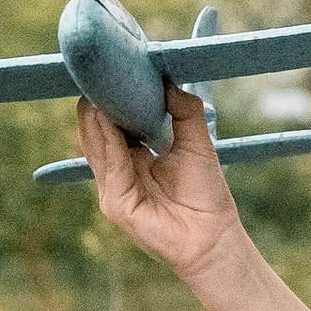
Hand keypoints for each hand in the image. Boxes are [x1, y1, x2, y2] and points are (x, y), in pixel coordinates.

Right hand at [77, 85, 244, 289]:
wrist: (214, 237)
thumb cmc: (207, 194)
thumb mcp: (197, 143)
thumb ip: (184, 111)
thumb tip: (168, 80)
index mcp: (135, 157)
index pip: (112, 125)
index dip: (111, 101)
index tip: (111, 73)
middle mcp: (120, 172)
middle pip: (98, 134)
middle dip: (98, 105)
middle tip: (97, 73)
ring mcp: (115, 189)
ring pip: (98, 147)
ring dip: (96, 119)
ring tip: (96, 90)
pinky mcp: (117, 204)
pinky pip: (110, 167)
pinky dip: (107, 141)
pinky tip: (104, 118)